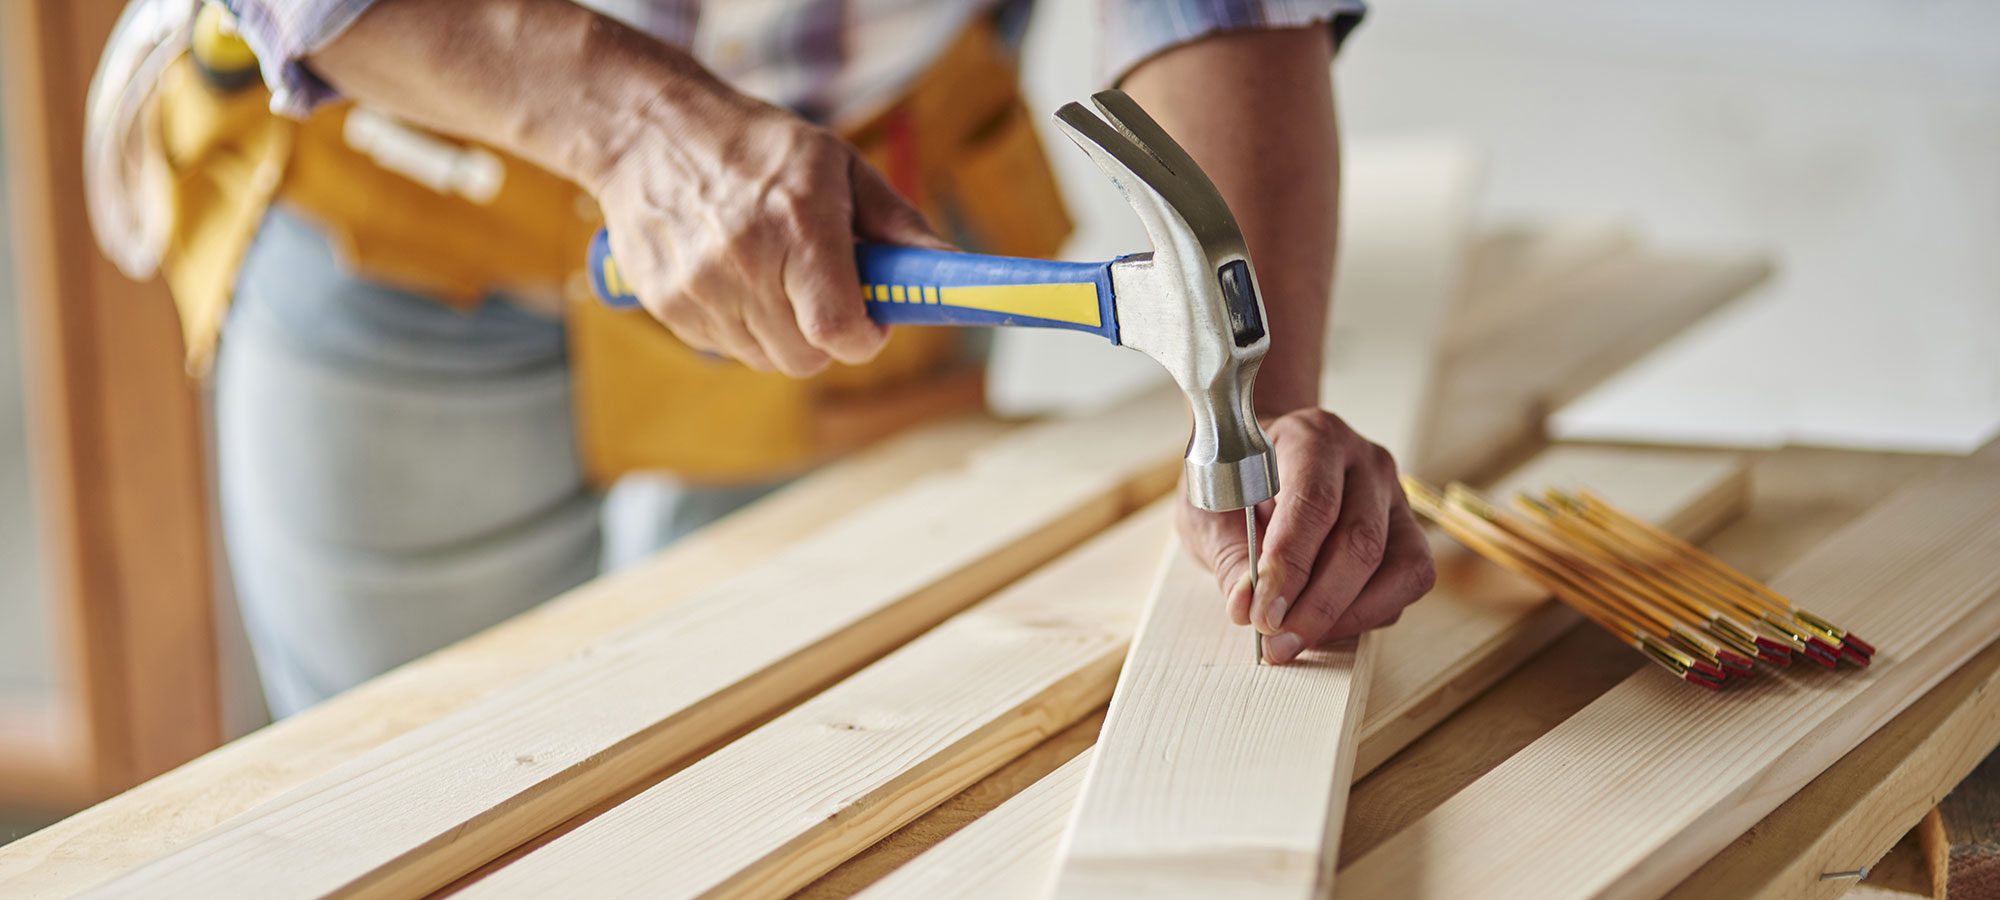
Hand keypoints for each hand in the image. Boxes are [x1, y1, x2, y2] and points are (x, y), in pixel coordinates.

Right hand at [592, 94, 948, 376]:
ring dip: (781, 331)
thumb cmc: (757, 147)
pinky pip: (725, 347)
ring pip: (766, 359)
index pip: (837, 327)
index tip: (872, 322)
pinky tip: (731, 274)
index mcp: (798, 222)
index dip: (864, 338)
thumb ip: (897, 225)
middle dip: (826, 334)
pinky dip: (740, 325)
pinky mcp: (665, 303)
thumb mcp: (838, 165)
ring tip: (771, 272)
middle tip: (822, 289)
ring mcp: (698, 287)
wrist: (648, 131)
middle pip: (806, 358)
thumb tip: (951, 267)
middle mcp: (744, 260)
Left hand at [1177, 408, 1436, 664]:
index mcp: (1313, 437)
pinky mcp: (1407, 534)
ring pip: (1399, 567)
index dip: (1290, 565)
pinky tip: (1322, 626)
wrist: (1258, 458)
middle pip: (1361, 541)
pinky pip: (1405, 584)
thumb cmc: (1233, 481)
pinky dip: (1366, 615)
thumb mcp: (1208, 508)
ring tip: (1297, 640)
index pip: (1314, 503)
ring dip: (1348, 616)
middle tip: (1276, 642)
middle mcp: (1366, 462)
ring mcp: (1394, 498)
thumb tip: (1246, 608)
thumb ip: (1228, 555)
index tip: (1261, 613)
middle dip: (1317, 604)